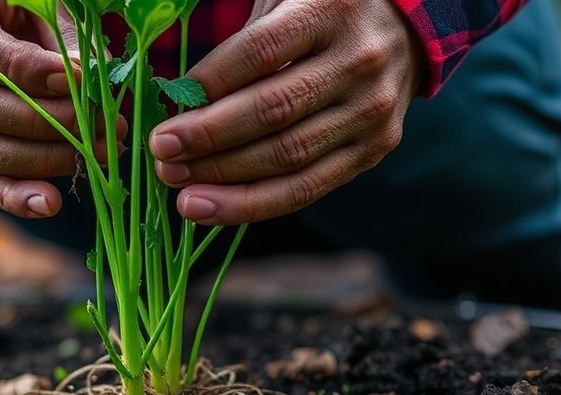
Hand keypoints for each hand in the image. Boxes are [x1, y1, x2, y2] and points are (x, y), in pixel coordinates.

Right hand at [0, 0, 101, 217]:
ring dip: (43, 159)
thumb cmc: (2, 5)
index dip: (31, 72)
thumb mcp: (30, 1)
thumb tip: (94, 76)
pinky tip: (49, 203)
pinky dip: (14, 195)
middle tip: (106, 127)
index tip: (79, 80)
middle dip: (50, 122)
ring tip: (95, 157)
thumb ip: (59, 33)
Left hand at [149, 0, 425, 225]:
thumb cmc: (317, 14)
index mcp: (331, 9)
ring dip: (223, 177)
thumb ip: (237, 41)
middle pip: (273, 110)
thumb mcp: (281, 0)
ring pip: (288, 157)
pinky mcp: (373, 151)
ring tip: (176, 185)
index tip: (168, 104)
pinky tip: (208, 209)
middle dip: (208, 137)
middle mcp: (358, 61)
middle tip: (160, 151)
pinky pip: (306, 188)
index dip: (210, 82)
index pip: (260, 52)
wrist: (400, 31)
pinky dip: (251, 204)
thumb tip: (178, 99)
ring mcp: (370, 111)